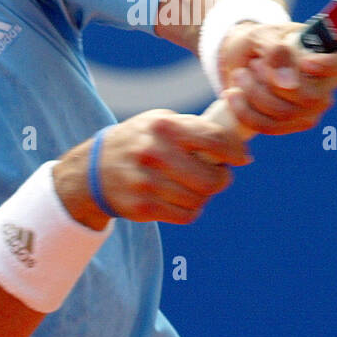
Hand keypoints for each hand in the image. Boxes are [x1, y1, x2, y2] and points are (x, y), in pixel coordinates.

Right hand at [53, 110, 251, 226]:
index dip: (235, 151)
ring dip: (204, 195)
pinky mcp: (143, 207)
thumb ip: (196, 128)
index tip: (242, 158)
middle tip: (218, 175)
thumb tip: (240, 147)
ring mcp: (147, 183)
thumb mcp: (161, 121)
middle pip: (212, 178)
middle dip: (222, 178)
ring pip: (200, 199)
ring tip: (195, 185)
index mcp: (164, 126)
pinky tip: (181, 198)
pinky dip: (190, 209)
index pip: (215, 140)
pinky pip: (186, 215)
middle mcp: (154, 153)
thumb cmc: (140, 140)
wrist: (94, 169)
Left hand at [217, 22, 336, 134]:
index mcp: (332, 50)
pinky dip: (246, 111)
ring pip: (288, 113)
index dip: (334, 64)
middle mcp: (330, 81)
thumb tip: (288, 85)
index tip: (306, 62)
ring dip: (255, 94)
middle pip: (311, 95)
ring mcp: (315, 105)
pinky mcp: (295, 123)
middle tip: (253, 63)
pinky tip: (233, 94)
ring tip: (240, 74)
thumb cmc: (259, 40)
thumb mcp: (262, 35)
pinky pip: (272, 126)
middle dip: (271, 82)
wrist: (241, 58)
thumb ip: (276, 51)